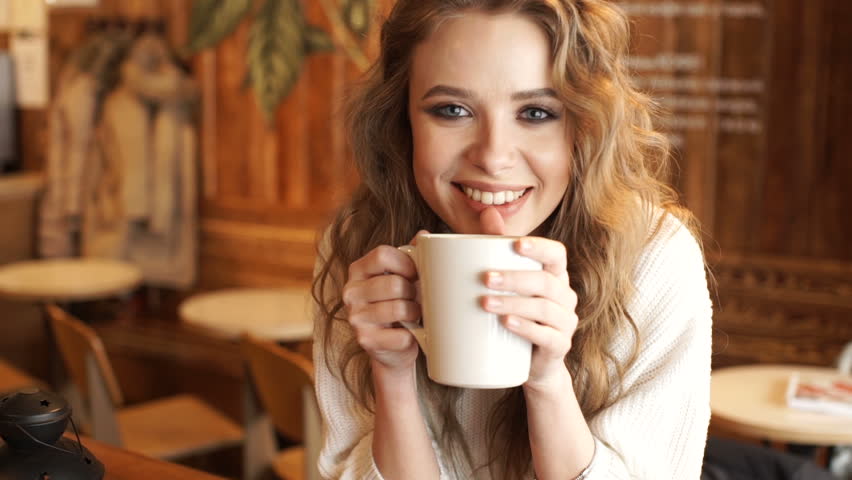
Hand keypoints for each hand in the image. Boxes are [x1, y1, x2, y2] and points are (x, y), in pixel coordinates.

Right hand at [342, 232, 424, 374]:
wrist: (393, 348)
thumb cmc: (399, 305)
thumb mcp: (403, 277)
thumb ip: (412, 254)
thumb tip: (425, 235)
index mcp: (358, 270)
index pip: (382, 254)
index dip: (406, 263)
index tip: (416, 274)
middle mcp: (351, 292)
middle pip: (395, 283)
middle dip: (413, 292)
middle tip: (415, 299)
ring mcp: (355, 317)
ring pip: (400, 308)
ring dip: (414, 313)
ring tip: (413, 316)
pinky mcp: (365, 340)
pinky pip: (401, 335)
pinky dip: (411, 336)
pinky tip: (407, 335)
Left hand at [478, 208, 577, 391]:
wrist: (528, 363)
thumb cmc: (515, 313)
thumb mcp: (505, 281)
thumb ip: (496, 246)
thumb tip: (487, 212)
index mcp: (554, 275)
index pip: (556, 254)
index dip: (540, 248)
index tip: (516, 244)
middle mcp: (565, 296)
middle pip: (546, 282)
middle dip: (515, 278)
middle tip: (485, 278)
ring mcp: (565, 322)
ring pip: (544, 308)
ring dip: (514, 303)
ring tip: (486, 303)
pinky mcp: (559, 346)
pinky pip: (547, 336)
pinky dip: (526, 328)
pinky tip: (507, 323)